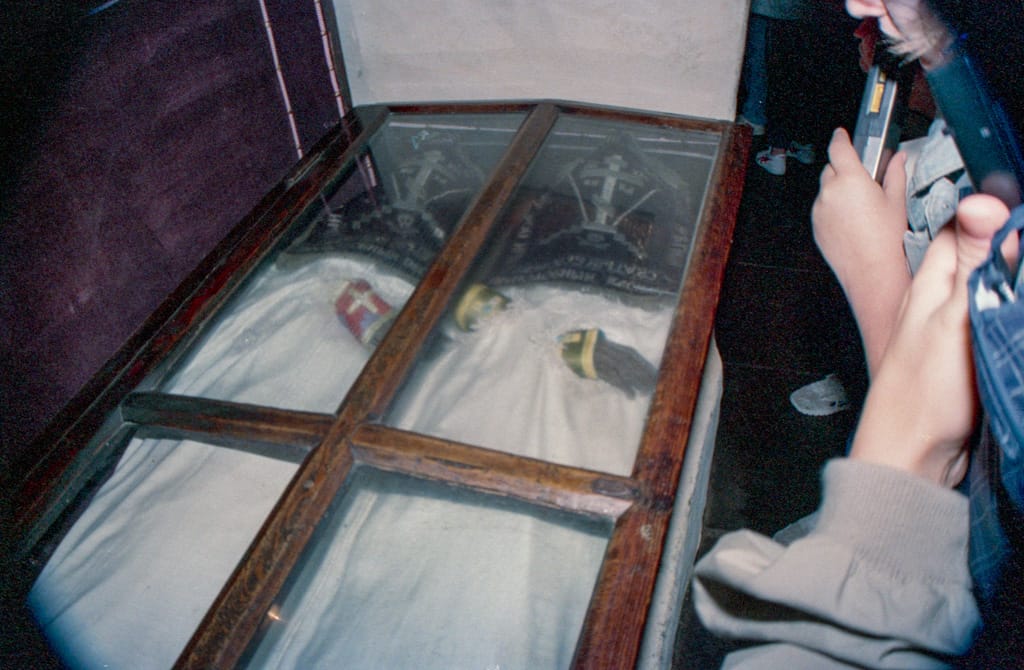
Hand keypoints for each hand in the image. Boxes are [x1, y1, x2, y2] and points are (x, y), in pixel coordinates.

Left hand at [812, 127, 910, 373]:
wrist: (870, 271)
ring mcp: (819, 210)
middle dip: (844, 169)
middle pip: (831, 169)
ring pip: (825, 190)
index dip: (840, 138)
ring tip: (859, 206)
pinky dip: (831, 208)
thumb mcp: (896, 201)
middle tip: (863, 180)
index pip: (838, 148)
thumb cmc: (886, 237)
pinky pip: (821, 209)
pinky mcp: (815, 226)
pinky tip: (850, 221)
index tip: (842, 134)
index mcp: (850, 179)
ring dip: (837, 190)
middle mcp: (829, 192)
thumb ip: (895, 174)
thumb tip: (898, 158)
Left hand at [850, 194, 1013, 486]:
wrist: (913, 454)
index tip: (1020, 201)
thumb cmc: (922, 394)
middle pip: (980, 253)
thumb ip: (971, 265)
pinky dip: (1007, 306)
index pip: (961, 226)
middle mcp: (939, 299)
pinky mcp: (968, 354)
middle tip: (1023, 231)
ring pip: (989, 284)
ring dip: (1008, 273)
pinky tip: (1014, 309)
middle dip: (1007, 240)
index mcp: (930, 283)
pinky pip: (993, 315)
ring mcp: (954, 327)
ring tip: (1018, 270)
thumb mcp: (953, 319)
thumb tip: (983, 205)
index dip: (992, 209)